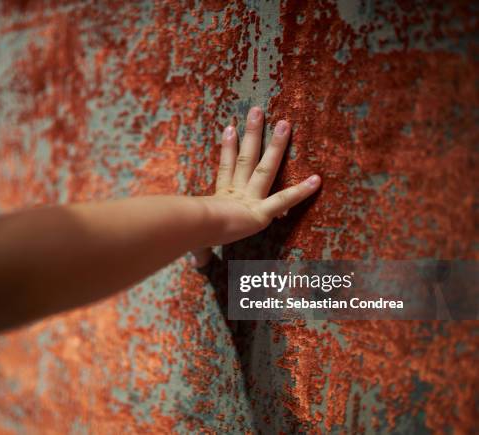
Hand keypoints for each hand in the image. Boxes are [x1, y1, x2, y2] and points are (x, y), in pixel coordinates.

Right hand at [191, 106, 320, 266]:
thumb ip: (200, 254)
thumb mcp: (195, 244)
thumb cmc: (189, 235)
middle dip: (253, 134)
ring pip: (265, 168)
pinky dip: (300, 191)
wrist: (190, 231)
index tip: (230, 128)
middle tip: (258, 111)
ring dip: (276, 146)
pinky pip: (283, 200)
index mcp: (220, 197)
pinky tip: (317, 180)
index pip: (226, 169)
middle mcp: (235, 193)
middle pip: (245, 157)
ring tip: (286, 123)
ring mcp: (248, 199)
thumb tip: (199, 266)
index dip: (227, 148)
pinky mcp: (259, 213)